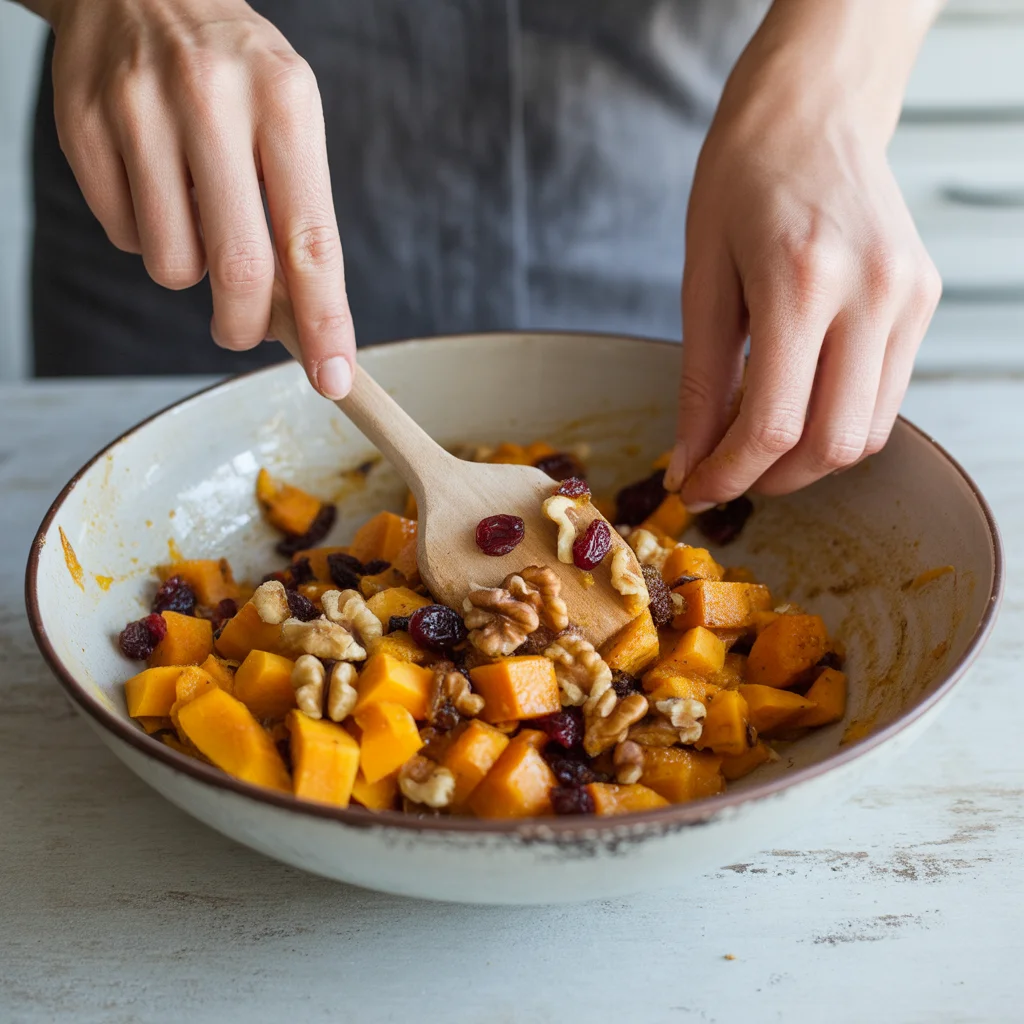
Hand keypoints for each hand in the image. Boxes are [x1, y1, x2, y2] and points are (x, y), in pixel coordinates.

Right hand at [42, 0, 354, 396]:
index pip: (312, 241)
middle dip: (245, 326)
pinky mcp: (82, 128)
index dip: (324, 321)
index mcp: (284, 102)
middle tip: (242, 333)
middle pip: (239, 269)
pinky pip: (124, 238)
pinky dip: (145, 237)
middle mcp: (212, 100)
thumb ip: (296, 215)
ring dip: (190, 270)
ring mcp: (139, 111)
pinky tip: (153, 187)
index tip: (334, 379)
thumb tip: (296, 321)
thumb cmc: (235, 74)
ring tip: (195, 217)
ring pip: (173, 265)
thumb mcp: (288, 119)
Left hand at [666, 0, 942, 506]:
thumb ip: (701, 382)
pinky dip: (837, 420)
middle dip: (772, 479)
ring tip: (758, 438)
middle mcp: (871, 291)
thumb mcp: (701, 280)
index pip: (775, 424)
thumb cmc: (741, 182)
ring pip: (869, 432)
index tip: (698, 487)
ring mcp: (909, 296)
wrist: (811, 113)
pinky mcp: (924, 300)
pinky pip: (885, 396)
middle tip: (726, 472)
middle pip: (833, 443)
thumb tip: (692, 463)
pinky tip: (797, 401)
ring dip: (808, 459)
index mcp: (801, 280)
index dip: (731, 474)